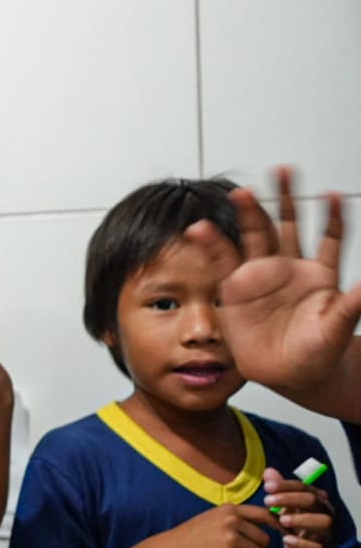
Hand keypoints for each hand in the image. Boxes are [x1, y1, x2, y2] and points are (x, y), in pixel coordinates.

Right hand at [158, 504, 275, 547]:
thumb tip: (265, 526)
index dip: (278, 525)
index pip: (265, 514)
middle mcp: (232, 520)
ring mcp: (230, 538)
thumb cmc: (190, 536)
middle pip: (264, 539)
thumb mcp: (213, 518)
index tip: (282, 534)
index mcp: (230, 509)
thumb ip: (235, 519)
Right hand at [186, 168, 360, 394]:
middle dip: (285, 198)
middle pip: (288, 225)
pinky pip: (222, 261)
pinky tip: (201, 229)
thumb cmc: (319, 353)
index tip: (333, 194)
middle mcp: (290, 269)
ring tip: (244, 192)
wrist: (291, 375)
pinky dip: (211, 245)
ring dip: (250, 213)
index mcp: (320, 274)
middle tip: (282, 171)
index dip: (333, 216)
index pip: (330, 237)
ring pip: (256, 236)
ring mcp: (261, 276)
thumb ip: (351, 306)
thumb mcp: (338, 330)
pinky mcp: (235, 288)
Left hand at [264, 467, 336, 547]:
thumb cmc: (296, 524)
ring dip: (301, 519)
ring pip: (323, 522)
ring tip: (281, 520)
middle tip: (267, 501)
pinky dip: (302, 543)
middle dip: (289, 499)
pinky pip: (317, 546)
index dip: (285, 486)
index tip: (266, 487)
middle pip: (312, 500)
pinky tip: (286, 539)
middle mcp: (326, 512)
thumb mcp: (286, 507)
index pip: (303, 486)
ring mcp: (328, 531)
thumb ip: (279, 490)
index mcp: (317, 498)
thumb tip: (267, 471)